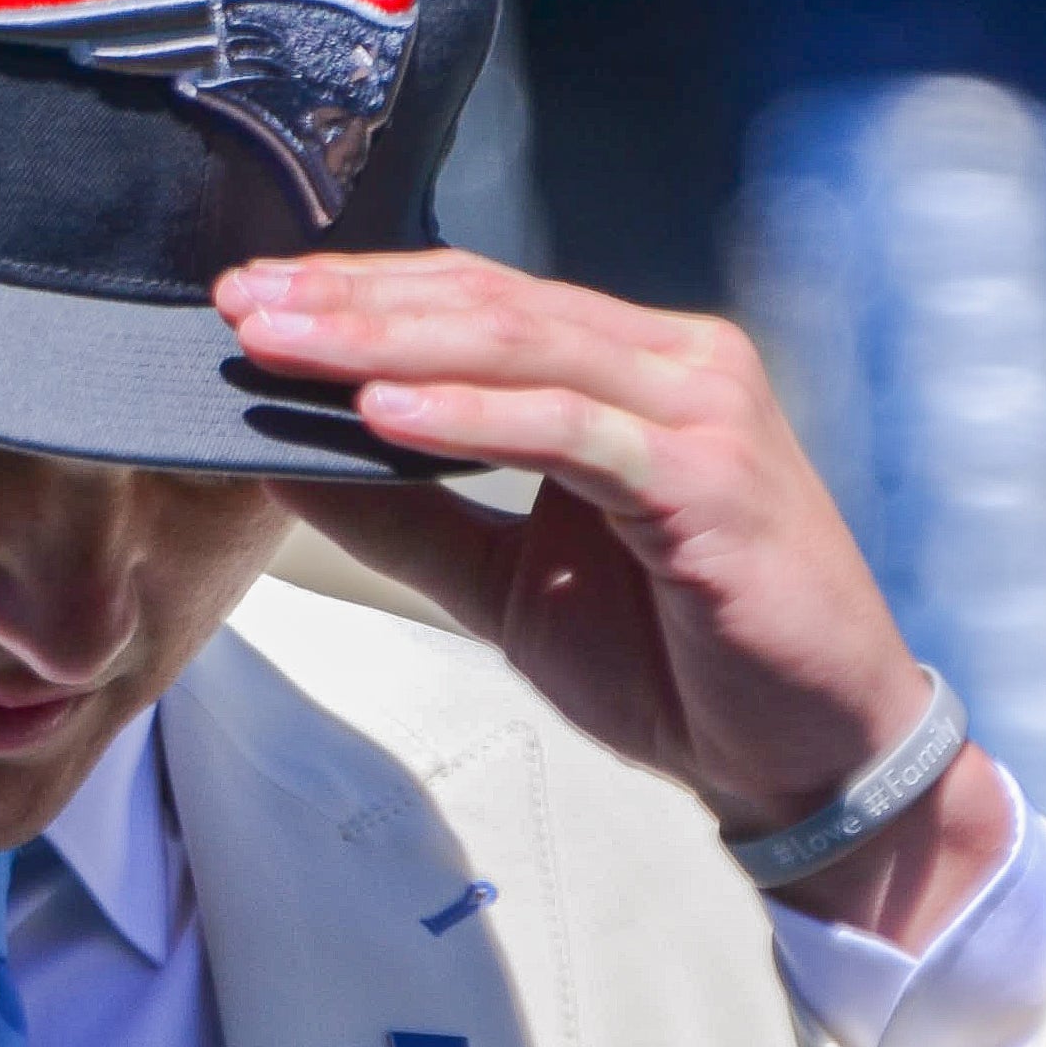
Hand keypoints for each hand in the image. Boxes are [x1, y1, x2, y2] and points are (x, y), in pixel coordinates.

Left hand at [216, 247, 1014, 951]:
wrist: (806, 755)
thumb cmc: (677, 663)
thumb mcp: (508, 586)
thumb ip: (409, 521)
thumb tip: (288, 465)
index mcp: (631, 369)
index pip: (476, 299)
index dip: (359, 291)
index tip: (248, 296)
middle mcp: (674, 364)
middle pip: (486, 303)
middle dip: (350, 302)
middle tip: (239, 302)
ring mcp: (700, 412)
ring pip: (521, 346)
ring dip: (386, 343)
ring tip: (281, 345)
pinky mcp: (709, 479)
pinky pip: (570, 430)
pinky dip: (470, 418)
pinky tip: (381, 415)